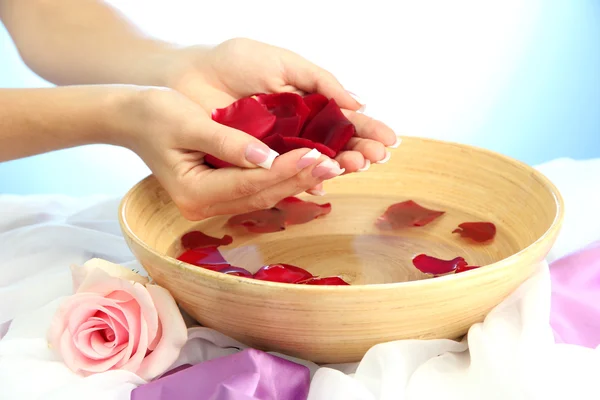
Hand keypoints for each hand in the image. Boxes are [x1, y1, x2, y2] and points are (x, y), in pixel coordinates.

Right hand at [113, 86, 344, 220]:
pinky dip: (282, 179)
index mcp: (193, 193)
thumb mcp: (188, 122)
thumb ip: (228, 142)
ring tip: (328, 167)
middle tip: (334, 163)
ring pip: (262, 197)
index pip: (249, 184)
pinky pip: (256, 192)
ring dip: (296, 182)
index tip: (317, 154)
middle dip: (298, 179)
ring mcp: (210, 204)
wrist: (132, 120)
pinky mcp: (218, 195)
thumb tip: (268, 157)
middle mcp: (202, 206)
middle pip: (260, 196)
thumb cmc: (154, 114)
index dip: (285, 170)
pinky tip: (305, 169)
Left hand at [157, 38, 399, 173]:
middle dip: (357, 152)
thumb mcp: (282, 63)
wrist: (188, 76)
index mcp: (306, 105)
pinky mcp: (255, 163)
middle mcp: (295, 130)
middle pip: (334, 146)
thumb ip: (319, 81)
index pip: (344, 121)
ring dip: (337, 167)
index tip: (389, 141)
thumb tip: (357, 102)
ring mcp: (276, 148)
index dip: (367, 131)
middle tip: (375, 158)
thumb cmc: (233, 63)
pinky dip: (301, 182)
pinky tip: (319, 183)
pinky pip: (282, 177)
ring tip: (354, 167)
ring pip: (312, 163)